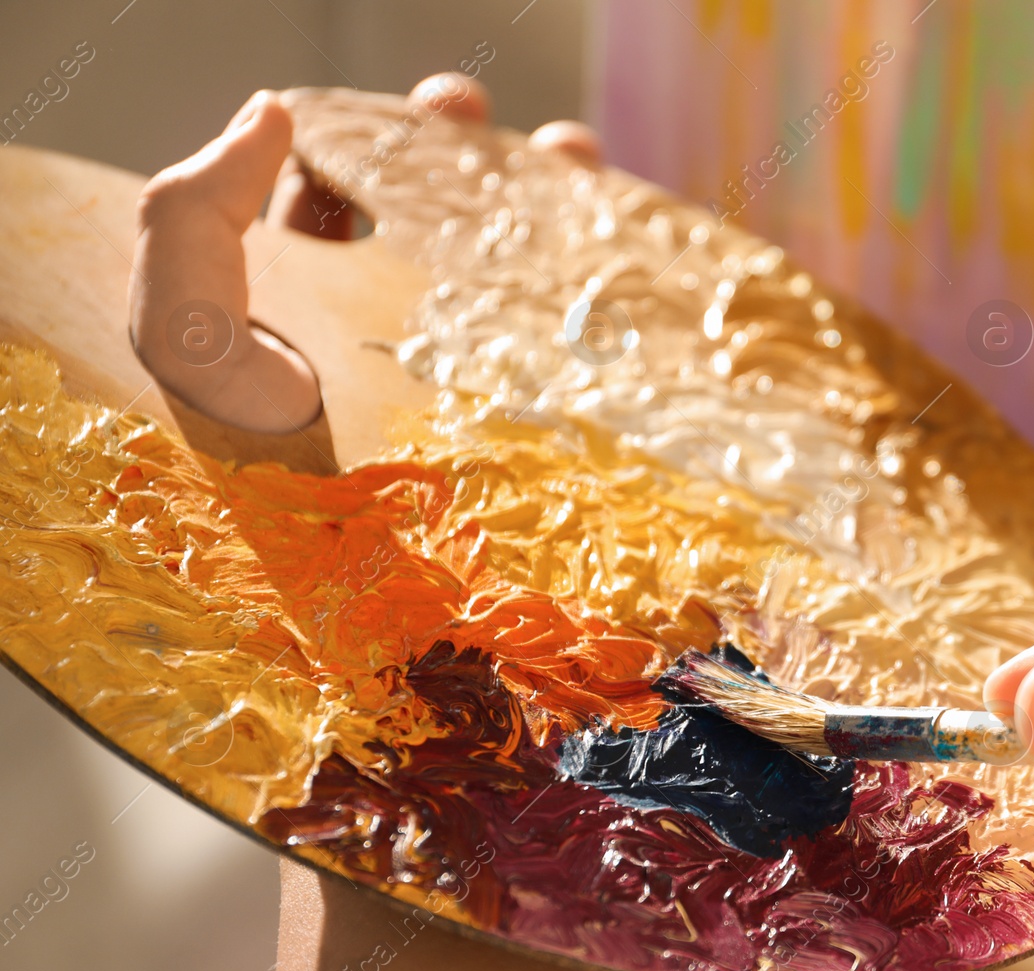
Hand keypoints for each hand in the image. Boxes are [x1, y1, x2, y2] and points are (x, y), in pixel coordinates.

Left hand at [128, 73, 598, 433]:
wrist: (321, 550)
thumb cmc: (241, 448)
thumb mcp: (181, 323)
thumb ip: (197, 210)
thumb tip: (274, 111)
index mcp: (304, 280)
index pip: (342, 181)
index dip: (373, 130)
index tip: (410, 105)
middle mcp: (381, 305)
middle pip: (424, 199)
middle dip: (456, 143)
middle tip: (470, 111)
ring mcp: (449, 344)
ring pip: (496, 244)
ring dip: (532, 186)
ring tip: (565, 153)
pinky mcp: (507, 385)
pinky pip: (548, 311)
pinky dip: (583, 263)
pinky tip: (599, 225)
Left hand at [131, 76, 659, 970]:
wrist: (427, 717)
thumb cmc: (300, 560)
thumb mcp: (203, 381)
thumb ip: (195, 238)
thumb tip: (267, 122)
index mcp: (311, 371)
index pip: (338, 239)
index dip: (371, 160)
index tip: (423, 111)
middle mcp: (406, 403)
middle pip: (442, 265)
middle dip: (478, 184)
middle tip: (512, 132)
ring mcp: (503, 450)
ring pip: (533, 313)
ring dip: (561, 235)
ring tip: (577, 174)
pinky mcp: (586, 494)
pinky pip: (611, 387)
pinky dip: (632, 322)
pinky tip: (650, 282)